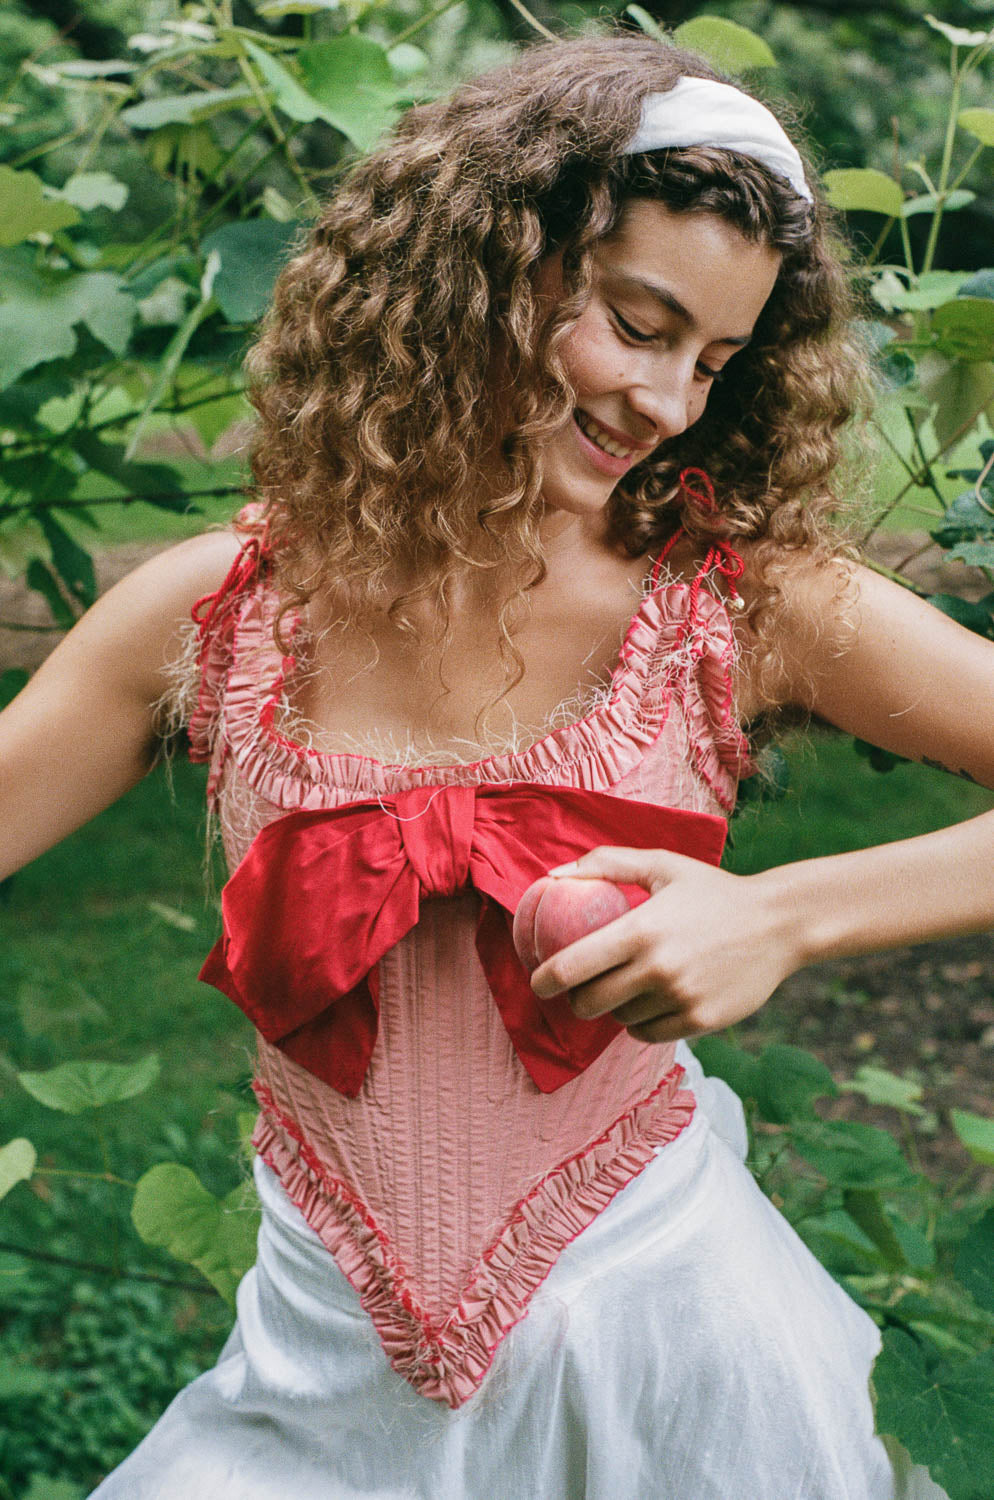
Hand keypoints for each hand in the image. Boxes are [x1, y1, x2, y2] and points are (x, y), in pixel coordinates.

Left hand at [529, 846, 799, 1043]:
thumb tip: (554, 874)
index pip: (571, 967)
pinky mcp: (700, 1021)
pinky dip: (641, 1024)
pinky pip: (649, 1034)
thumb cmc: (713, 890)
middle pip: (588, 1003)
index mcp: (639, 930)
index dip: (544, 980)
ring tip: (625, 989)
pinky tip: (648, 1004)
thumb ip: (607, 863)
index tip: (538, 982)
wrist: (779, 922)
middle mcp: (656, 968)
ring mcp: (679, 998)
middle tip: (581, 989)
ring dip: (614, 1010)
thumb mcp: (662, 864)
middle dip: (576, 1000)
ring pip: (620, 1020)